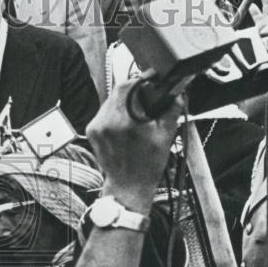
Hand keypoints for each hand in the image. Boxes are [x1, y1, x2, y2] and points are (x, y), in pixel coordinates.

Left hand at [87, 78, 184, 212]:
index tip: (151, 81)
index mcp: (127, 122)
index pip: (129, 85)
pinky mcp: (91, 130)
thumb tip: (176, 93)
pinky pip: (103, 111)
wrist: (128, 186)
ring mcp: (97, 126)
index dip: (142, 80)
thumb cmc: (147, 165)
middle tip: (145, 96)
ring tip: (136, 111)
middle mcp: (107, 122)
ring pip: (110, 99)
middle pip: (118, 90)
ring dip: (124, 100)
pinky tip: (125, 121)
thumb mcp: (166, 136)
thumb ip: (171, 110)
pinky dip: (114, 111)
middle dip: (133, 89)